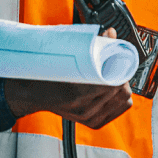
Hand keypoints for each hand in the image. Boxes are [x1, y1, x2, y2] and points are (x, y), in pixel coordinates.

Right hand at [4, 28, 132, 128]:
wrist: (34, 94)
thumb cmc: (47, 74)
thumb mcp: (66, 56)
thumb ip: (92, 45)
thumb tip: (110, 34)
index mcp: (76, 94)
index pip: (113, 83)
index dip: (120, 68)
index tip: (119, 58)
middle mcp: (84, 109)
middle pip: (121, 91)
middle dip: (122, 75)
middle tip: (117, 65)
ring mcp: (89, 118)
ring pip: (124, 101)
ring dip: (122, 86)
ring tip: (114, 76)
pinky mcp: (94, 123)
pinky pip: (119, 109)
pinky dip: (119, 97)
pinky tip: (112, 89)